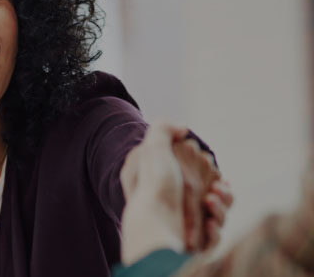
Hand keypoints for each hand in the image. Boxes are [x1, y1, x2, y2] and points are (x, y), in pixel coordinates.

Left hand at [119, 123, 233, 264]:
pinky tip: (209, 222)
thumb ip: (164, 129)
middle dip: (221, 189)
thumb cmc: (153, 185)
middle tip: (216, 188)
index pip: (195, 173)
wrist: (153, 225)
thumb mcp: (153, 147)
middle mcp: (175, 205)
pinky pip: (214, 237)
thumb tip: (183, 129)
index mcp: (165, 183)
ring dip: (222, 206)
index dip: (206, 168)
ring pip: (218, 215)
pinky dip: (215, 229)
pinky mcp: (193, 246)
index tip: (209, 163)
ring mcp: (184, 226)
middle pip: (213, 194)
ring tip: (211, 201)